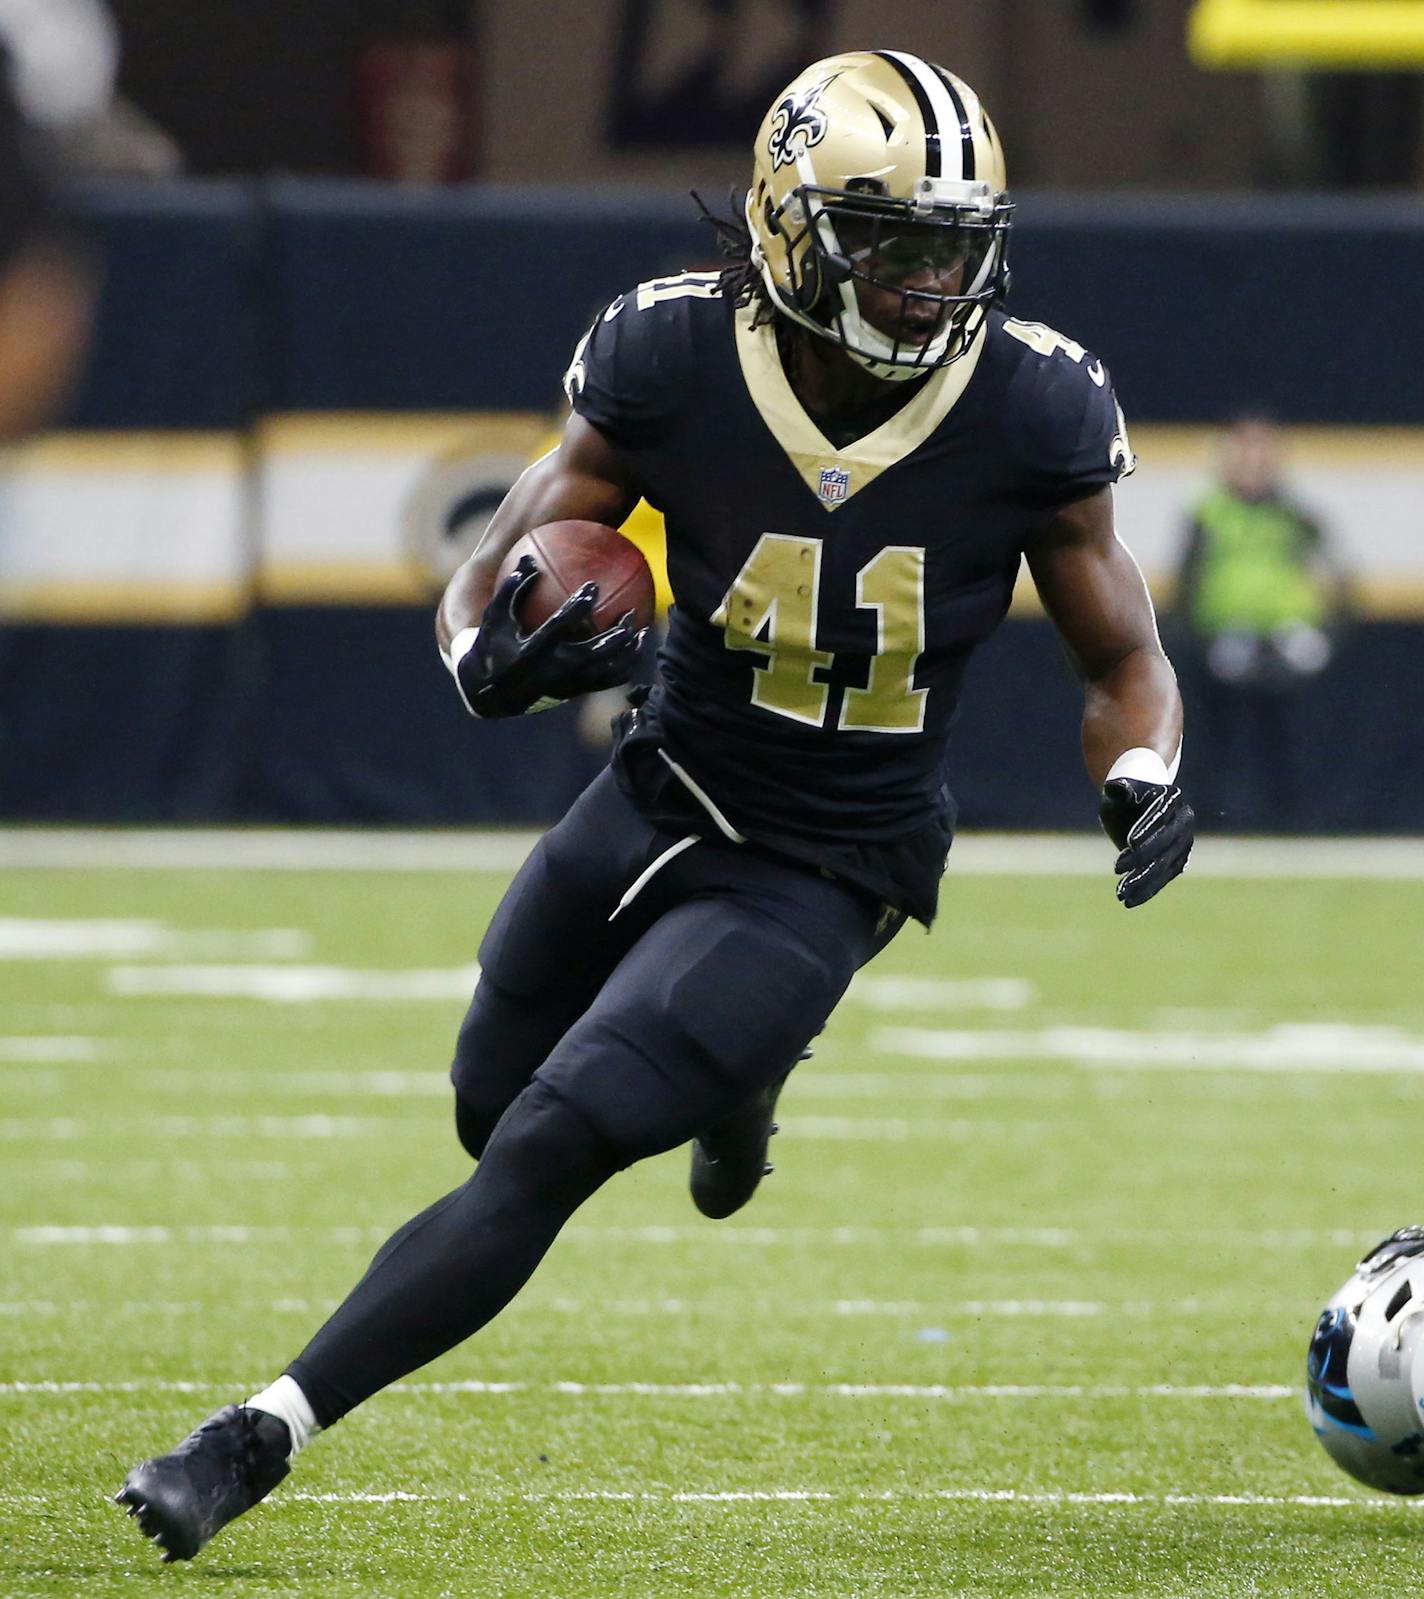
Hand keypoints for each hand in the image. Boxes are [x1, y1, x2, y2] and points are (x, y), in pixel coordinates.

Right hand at [457, 556, 642, 717]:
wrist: (491, 692)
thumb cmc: (493, 644)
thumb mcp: (496, 616)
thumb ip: (512, 588)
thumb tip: (529, 558)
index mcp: (531, 651)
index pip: (559, 627)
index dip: (578, 607)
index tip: (593, 586)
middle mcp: (551, 671)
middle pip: (592, 654)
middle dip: (615, 636)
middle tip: (630, 614)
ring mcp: (565, 685)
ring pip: (604, 672)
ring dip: (627, 653)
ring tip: (643, 633)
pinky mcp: (573, 693)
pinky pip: (605, 683)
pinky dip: (624, 668)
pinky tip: (635, 651)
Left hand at [1099, 776, 1193, 907]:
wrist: (1137, 805)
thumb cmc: (1124, 795)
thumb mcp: (1117, 790)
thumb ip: (1118, 790)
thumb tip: (1116, 788)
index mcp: (1171, 798)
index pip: (1160, 815)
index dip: (1146, 828)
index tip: (1129, 842)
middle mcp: (1183, 821)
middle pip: (1165, 843)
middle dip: (1142, 857)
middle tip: (1116, 868)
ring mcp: (1183, 843)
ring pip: (1164, 865)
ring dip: (1143, 881)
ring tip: (1120, 894)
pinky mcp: (1177, 861)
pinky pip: (1163, 878)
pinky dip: (1147, 890)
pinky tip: (1130, 901)